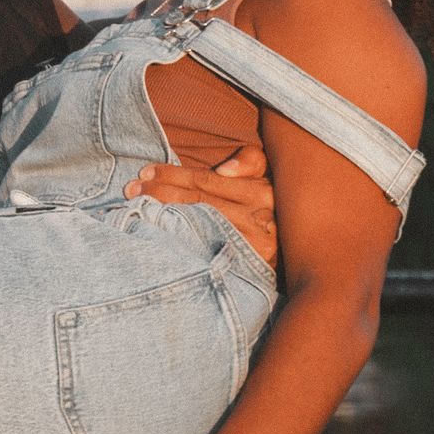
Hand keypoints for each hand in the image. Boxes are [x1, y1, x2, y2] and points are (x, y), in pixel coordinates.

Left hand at [125, 144, 276, 268]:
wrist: (303, 256)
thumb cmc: (277, 210)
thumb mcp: (271, 178)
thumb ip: (252, 163)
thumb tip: (224, 169)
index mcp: (264, 191)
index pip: (206, 181)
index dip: (172, 175)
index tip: (145, 172)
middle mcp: (259, 219)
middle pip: (197, 202)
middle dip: (160, 193)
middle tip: (131, 189)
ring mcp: (252, 248)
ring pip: (198, 225)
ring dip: (163, 215)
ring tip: (136, 206)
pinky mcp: (246, 270)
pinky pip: (205, 252)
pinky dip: (180, 242)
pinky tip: (158, 236)